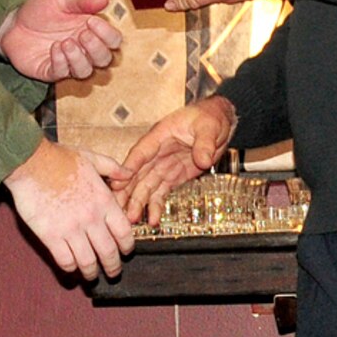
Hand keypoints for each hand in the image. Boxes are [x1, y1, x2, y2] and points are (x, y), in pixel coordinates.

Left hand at [0, 0, 121, 81]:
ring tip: (66, 42)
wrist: (12, 22)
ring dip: (79, 58)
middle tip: (82, 33)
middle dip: (97, 48)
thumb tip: (105, 0)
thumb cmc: (38, 11)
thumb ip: (83, 2)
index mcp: (90, 31)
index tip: (92, 20)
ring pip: (86, 72)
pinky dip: (61, 61)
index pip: (113, 41)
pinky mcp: (51, 70)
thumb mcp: (61, 1)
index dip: (108, 34)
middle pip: (105, 60)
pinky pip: (63, 73)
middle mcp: (82, 49)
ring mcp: (67, 62)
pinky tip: (54, 47)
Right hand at [5, 138, 133, 279]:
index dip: (127, 246)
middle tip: (113, 273)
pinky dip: (70, 267)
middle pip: (108, 252)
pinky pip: (65, 260)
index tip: (126, 251)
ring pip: (88, 261)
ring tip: (92, 276)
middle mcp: (91, 218)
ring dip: (92, 272)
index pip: (124, 232)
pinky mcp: (50, 236)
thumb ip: (112, 168)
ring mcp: (71, 229)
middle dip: (113, 267)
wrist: (30, 162)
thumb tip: (129, 173)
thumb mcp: (91, 158)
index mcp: (104, 201)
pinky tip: (71, 267)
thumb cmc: (59, 158)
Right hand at [119, 97, 236, 223]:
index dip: (129, 167)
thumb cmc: (209, 117)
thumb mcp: (209, 126)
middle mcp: (157, 153)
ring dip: (138, 203)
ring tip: (132, 219)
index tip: (117, 181)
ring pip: (146, 186)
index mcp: (160, 136)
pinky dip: (156, 206)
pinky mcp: (172, 177)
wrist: (219, 122)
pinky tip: (152, 220)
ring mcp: (163, 166)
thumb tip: (203, 159)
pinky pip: (161, 193)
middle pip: (137, 174)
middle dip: (127, 192)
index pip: (141, 153)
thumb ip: (204, 142)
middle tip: (117, 208)